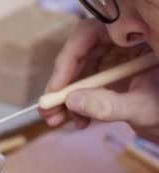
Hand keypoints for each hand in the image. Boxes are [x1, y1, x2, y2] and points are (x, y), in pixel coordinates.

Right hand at [40, 19, 155, 131]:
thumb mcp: (141, 110)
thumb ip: (109, 105)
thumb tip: (71, 101)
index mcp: (135, 43)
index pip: (91, 35)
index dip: (68, 58)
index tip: (57, 87)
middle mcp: (120, 47)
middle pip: (78, 55)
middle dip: (60, 84)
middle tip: (48, 109)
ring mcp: (112, 63)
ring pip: (76, 73)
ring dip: (63, 98)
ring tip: (57, 120)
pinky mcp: (106, 78)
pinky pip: (82, 86)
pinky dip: (74, 104)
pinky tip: (79, 121)